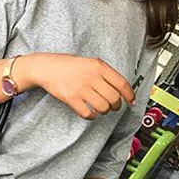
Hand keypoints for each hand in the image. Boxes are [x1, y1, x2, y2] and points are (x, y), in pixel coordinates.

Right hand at [19, 53, 134, 119]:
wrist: (47, 67)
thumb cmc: (69, 66)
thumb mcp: (90, 62)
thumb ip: (105, 73)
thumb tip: (121, 89)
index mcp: (99, 66)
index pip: (122, 83)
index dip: (129, 95)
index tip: (131, 102)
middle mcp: (92, 77)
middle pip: (114, 98)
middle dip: (116, 106)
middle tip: (113, 107)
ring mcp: (81, 88)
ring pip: (103, 107)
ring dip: (104, 111)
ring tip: (100, 109)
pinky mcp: (71, 98)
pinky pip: (88, 113)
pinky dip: (92, 116)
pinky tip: (90, 113)